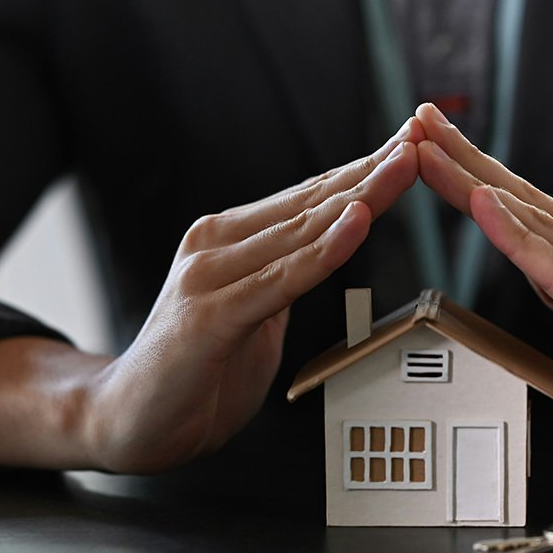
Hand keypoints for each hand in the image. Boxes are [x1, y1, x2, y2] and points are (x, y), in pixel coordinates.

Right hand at [0, 119, 423, 473]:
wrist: (128, 421)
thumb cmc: (194, 371)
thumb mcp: (252, 315)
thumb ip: (281, 280)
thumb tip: (324, 253)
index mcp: (230, 241)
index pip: (309, 199)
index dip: (363, 170)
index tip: (411, 143)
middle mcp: (217, 246)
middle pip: (313, 202)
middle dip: (374, 167)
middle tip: (424, 131)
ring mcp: (210, 276)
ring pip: (303, 230)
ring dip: (362, 194)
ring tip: (406, 161)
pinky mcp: (210, 316)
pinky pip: (282, 280)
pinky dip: (325, 251)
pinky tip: (358, 221)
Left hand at [415, 102, 552, 488]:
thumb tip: (538, 277)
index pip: (523, 212)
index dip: (474, 177)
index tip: (431, 148)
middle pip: (522, 202)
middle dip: (465, 159)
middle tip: (419, 120)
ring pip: (533, 223)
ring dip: (475, 182)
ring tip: (431, 149)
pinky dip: (515, 236)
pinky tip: (484, 204)